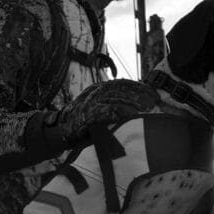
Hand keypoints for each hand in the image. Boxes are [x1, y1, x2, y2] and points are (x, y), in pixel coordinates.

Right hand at [23, 79, 158, 155]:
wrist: (60, 130)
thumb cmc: (83, 123)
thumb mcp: (99, 109)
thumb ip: (114, 105)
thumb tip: (138, 108)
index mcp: (98, 88)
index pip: (122, 83)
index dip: (138, 87)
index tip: (153, 93)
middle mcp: (94, 91)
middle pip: (120, 89)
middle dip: (138, 94)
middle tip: (153, 101)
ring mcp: (89, 101)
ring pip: (114, 98)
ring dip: (132, 103)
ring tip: (146, 108)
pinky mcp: (85, 113)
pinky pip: (104, 110)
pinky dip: (118, 112)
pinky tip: (129, 116)